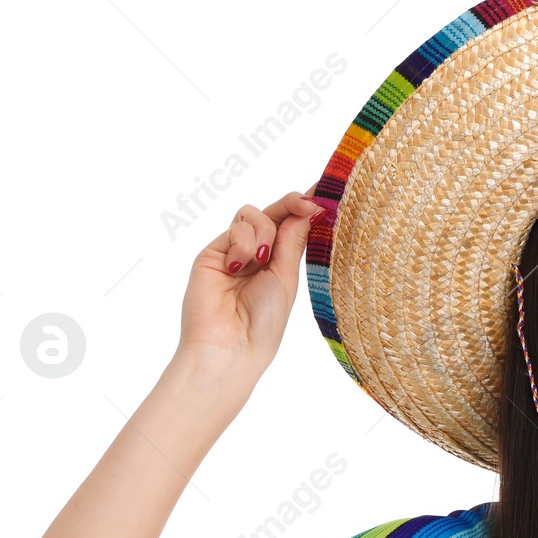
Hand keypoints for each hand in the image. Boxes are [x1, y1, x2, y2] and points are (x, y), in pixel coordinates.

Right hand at [176, 185, 323, 376]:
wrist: (230, 344)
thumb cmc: (264, 322)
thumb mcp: (286, 278)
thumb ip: (292, 241)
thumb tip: (310, 209)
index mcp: (280, 264)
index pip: (293, 226)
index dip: (306, 208)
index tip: (324, 194)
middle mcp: (258, 255)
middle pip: (274, 213)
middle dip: (292, 204)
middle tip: (308, 203)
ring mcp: (235, 251)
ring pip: (253, 214)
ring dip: (263, 230)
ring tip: (261, 259)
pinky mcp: (213, 252)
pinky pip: (234, 227)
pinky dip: (242, 241)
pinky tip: (239, 265)